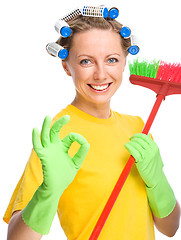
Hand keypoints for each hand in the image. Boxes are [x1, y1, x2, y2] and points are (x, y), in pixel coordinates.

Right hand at [22, 115, 89, 233]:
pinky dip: (35, 138)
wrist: (57, 187)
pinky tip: (35, 129)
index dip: (78, 138)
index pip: (71, 136)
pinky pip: (37, 146)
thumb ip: (80, 153)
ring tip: (47, 116)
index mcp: (63, 147)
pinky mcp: (44, 156)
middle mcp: (55, 147)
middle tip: (67, 117)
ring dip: (46, 126)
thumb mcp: (76, 163)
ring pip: (46, 135)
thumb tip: (86, 143)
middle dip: (60, 123)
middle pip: (55, 131)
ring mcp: (49, 150)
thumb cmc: (65, 175)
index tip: (83, 143)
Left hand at [125, 133, 175, 217]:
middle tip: (130, 141)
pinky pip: (133, 150)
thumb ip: (151, 146)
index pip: (145, 137)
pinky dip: (128, 147)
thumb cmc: (154, 167)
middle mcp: (152, 150)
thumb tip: (148, 135)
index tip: (133, 137)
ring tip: (128, 145)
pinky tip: (126, 147)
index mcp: (155, 147)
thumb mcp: (156, 155)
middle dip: (133, 139)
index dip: (137, 135)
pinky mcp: (141, 161)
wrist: (156, 179)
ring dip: (130, 143)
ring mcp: (147, 155)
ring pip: (135, 144)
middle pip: (139, 140)